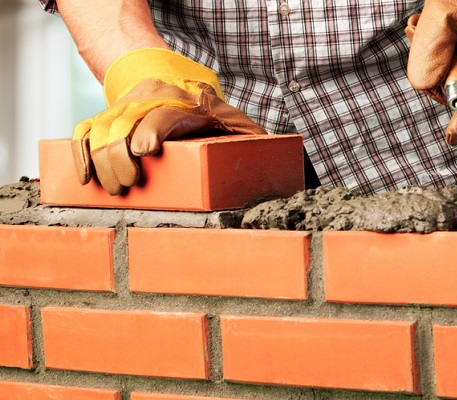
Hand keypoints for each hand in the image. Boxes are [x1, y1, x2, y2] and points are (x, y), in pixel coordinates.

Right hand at [72, 48, 267, 194]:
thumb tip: (272, 165)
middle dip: (121, 157)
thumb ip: (255, 143)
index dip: (152, 130)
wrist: (182, 83)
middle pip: (126, 123)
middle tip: (127, 187)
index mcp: (189, 104)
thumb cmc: (218, 118)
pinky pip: (86, 128)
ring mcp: (129, 104)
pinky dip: (80, 151)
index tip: (144, 151)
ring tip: (112, 188)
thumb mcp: (242, 127)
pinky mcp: (111, 113)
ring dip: (101, 160)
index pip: (165, 113)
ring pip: (103, 127)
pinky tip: (85, 176)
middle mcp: (154, 99)